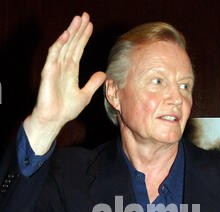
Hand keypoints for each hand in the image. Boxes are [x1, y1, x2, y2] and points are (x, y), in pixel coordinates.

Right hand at [24, 12, 105, 153]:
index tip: (90, 25)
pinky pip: (53, 55)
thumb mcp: (85, 95)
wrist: (54, 120)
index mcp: (71, 70)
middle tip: (85, 15)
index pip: (78, 49)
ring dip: (70, 32)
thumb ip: (93, 84)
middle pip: (71, 43)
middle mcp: (63, 66)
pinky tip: (65, 34)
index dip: (84, 37)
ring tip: (77, 20)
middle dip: (78, 30)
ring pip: (63, 45)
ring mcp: (55, 67)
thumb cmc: (66, 109)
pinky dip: (59, 44)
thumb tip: (103, 74)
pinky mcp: (48, 72)